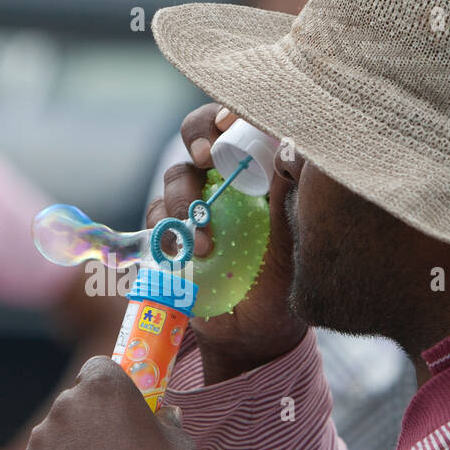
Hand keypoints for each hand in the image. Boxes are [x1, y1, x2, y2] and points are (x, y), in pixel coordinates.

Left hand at [20, 356, 195, 449]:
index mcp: (106, 386)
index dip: (108, 385)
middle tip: (111, 448)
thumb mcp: (180, 447)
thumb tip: (166, 415)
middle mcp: (68, 402)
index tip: (118, 406)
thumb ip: (169, 422)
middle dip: (90, 417)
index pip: (99, 367)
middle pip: (76, 400)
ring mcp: (44, 434)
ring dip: (72, 445)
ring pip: (58, 430)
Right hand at [146, 103, 307, 383]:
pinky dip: (167, 231)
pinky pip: (157, 218)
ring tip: (204, 241)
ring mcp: (195, 206)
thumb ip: (287, 201)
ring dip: (184, 201)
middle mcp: (224, 181)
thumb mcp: (291, 247)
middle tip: (204, 157)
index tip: (230, 121)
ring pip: (175, 177)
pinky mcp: (170, 234)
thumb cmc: (281, 288)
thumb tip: (292, 151)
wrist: (251, 335)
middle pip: (198, 135)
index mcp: (257, 173)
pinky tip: (190, 255)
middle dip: (197, 137)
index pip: (242, 126)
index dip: (231, 113)